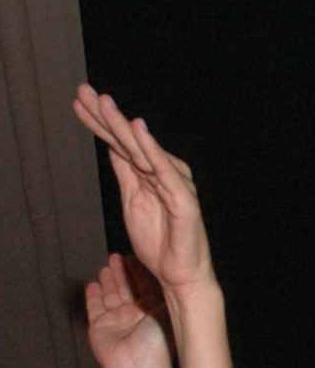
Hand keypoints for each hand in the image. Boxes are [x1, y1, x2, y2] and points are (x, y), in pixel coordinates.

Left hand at [73, 85, 211, 294]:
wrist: (180, 276)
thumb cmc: (160, 244)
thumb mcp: (132, 202)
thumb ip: (126, 172)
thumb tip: (112, 144)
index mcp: (149, 173)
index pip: (120, 143)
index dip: (99, 123)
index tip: (78, 103)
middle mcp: (163, 172)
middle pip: (128, 140)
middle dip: (105, 115)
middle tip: (83, 90)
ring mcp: (174, 183)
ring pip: (142, 150)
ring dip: (122, 125)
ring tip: (103, 102)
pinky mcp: (183, 199)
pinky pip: (164, 170)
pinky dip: (150, 149)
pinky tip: (136, 129)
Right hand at [85, 252, 171, 367]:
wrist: (138, 365)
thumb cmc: (156, 342)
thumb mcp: (162, 310)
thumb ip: (157, 291)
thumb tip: (160, 274)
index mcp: (151, 315)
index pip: (142, 289)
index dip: (137, 273)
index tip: (133, 257)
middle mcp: (133, 318)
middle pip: (125, 290)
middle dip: (121, 274)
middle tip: (116, 257)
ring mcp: (116, 323)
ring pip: (109, 297)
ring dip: (108, 282)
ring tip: (106, 267)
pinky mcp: (99, 329)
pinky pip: (94, 309)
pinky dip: (92, 296)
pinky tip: (92, 285)